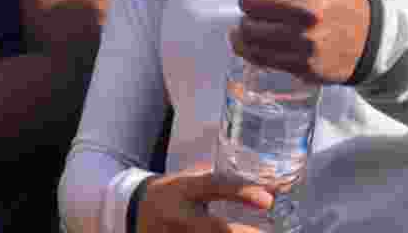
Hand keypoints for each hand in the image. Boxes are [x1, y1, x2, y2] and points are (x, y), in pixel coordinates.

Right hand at [137, 165, 272, 232]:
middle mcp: (180, 214)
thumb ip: (224, 182)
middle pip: (216, 227)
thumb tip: (270, 185)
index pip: (215, 185)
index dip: (242, 192)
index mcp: (185, 188)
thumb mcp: (192, 180)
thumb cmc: (174, 192)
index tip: (268, 200)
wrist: (136, 209)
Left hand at [231, 0, 370, 83]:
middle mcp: (307, 10)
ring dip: (248, 24)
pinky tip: (251, 38)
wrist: (369, 37)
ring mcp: (305, 40)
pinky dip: (246, 46)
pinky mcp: (302, 64)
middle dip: (251, 0)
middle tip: (264, 2)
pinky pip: (255, 54)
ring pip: (247, 30)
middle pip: (247, 2)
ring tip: (260, 20)